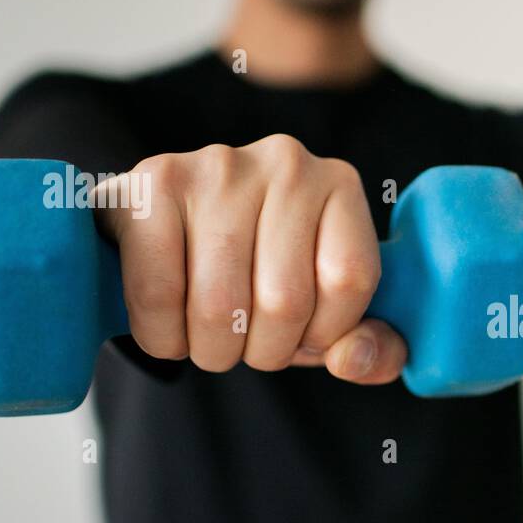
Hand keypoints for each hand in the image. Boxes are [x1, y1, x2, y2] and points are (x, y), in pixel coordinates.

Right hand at [93, 134, 406, 381]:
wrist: (158, 231)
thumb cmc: (257, 277)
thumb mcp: (327, 313)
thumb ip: (369, 346)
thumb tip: (354, 360)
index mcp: (339, 186)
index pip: (350, 280)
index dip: (323, 334)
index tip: (300, 335)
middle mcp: (286, 163)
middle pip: (285, 301)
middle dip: (262, 351)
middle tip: (244, 342)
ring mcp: (217, 166)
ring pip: (220, 306)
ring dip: (211, 350)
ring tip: (206, 338)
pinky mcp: (153, 183)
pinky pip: (159, 294)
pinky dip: (162, 336)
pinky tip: (167, 329)